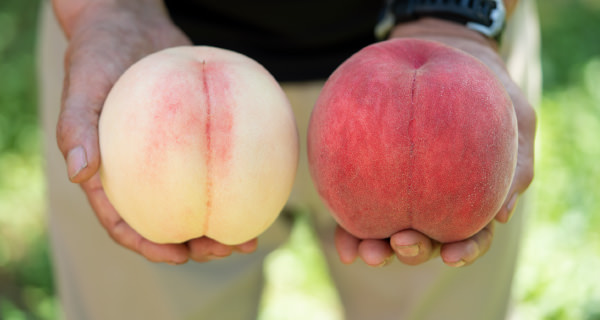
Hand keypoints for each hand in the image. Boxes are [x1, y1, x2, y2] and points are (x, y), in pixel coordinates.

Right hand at [54, 0, 256, 263]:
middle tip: (227, 248)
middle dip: (194, 244)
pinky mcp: (190, 139)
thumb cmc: (100, 52)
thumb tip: (79, 173)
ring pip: (194, 200)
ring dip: (220, 224)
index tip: (179, 256)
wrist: (129, 23)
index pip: (123, 221)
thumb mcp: (83, 82)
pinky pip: (214, 166)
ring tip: (250, 236)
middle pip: (165, 221)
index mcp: (108, 173)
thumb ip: (77, 125)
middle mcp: (138, 171)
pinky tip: (261, 189)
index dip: (149, 246)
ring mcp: (167, 157)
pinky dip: (234, 182)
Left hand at [334, 18, 535, 266]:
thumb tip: (502, 215)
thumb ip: (517, 160)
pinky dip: (350, 228)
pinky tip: (341, 241)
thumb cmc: (486, 87)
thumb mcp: (514, 113)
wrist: (446, 53)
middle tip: (400, 243)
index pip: (472, 234)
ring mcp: (403, 192)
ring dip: (377, 248)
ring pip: (390, 230)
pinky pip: (359, 204)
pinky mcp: (373, 177)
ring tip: (363, 250)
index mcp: (472, 197)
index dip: (463, 250)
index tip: (451, 255)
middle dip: (414, 251)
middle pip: (427, 240)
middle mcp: (436, 202)